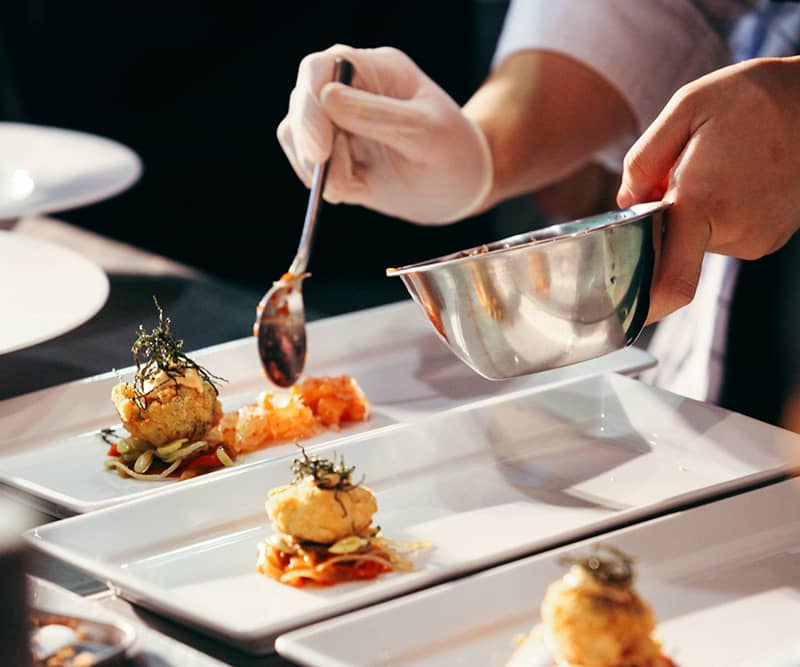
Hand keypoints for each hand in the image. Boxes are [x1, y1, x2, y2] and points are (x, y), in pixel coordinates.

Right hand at [277, 44, 491, 223]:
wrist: (460, 189)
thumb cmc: (454, 153)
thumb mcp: (426, 134)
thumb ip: (379, 116)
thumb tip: (326, 98)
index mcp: (374, 69)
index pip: (320, 69)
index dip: (310, 105)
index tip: (319, 148)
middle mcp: (349, 90)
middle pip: (301, 104)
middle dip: (312, 146)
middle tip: (337, 183)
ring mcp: (337, 123)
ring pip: (297, 137)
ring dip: (317, 170)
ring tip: (353, 188)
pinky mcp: (333, 155)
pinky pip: (308, 166)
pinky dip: (324, 184)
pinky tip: (357, 190)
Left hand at [617, 56, 799, 321]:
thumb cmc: (753, 98)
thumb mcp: (685, 108)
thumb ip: (643, 161)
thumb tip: (627, 203)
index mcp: (703, 203)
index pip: (672, 281)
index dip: (646, 306)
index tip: (627, 315)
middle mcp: (734, 231)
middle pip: (674, 246)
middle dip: (666, 217)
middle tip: (684, 171)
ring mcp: (757, 239)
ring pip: (699, 238)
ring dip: (695, 211)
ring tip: (721, 166)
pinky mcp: (770, 238)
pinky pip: (724, 234)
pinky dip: (718, 212)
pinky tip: (737, 177)